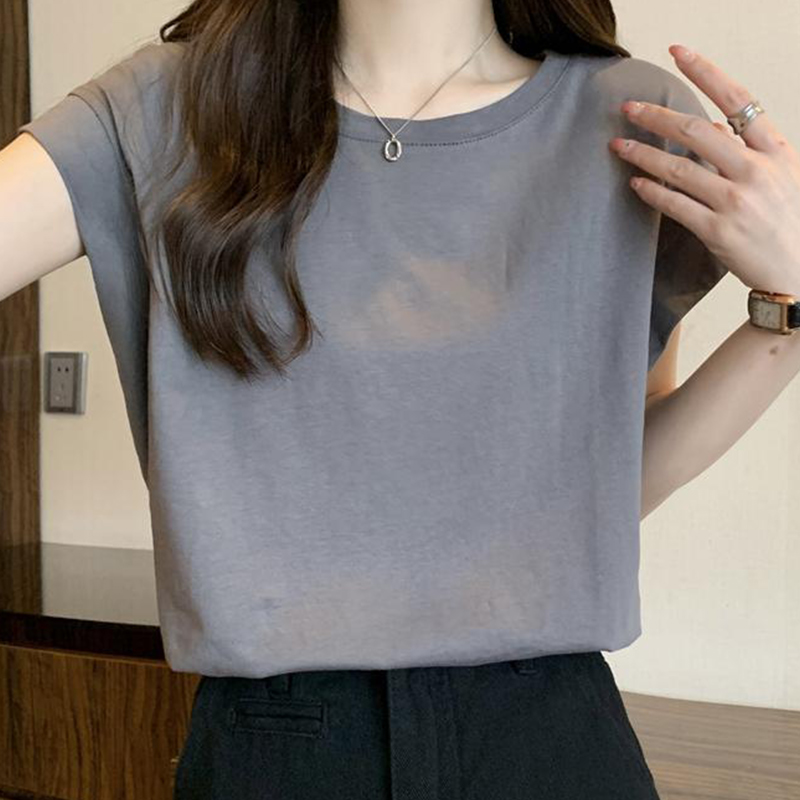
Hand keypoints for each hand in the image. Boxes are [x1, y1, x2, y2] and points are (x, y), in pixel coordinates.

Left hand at [608, 44, 799, 297]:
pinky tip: (635, 183)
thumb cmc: (790, 223)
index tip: (678, 53)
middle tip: (628, 108)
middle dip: (657, 116)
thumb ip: (750, 150)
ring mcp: (735, 201)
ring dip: (643, 154)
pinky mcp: (717, 231)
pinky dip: (652, 192)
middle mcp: (754, 171)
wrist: (799, 272)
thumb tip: (717, 126)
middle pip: (697, 131)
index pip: (738, 99)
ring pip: (678, 168)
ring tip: (618, 146)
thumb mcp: (784, 175)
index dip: (705, 72)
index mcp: (775, 151)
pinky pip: (675, 205)